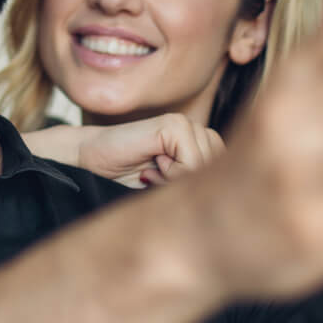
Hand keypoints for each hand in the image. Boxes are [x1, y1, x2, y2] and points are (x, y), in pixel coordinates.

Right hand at [69, 112, 223, 186]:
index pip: (228, 173)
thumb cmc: (127, 180)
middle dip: (189, 185)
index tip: (168, 187)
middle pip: (220, 170)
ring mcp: (187, 125)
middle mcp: (198, 132)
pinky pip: (192, 161)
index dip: (197, 191)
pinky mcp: (174, 125)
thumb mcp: (171, 190)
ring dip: (179, 179)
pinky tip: (152, 166)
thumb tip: (232, 197)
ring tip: (154, 172)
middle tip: (158, 179)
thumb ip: (199, 186)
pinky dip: (171, 173)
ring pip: (207, 166)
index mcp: (202, 146)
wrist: (90, 163)